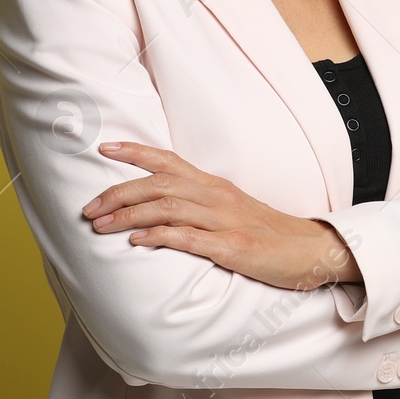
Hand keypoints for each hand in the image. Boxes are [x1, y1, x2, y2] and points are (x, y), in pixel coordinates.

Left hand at [81, 141, 350, 290]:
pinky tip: (137, 242)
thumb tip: (158, 208)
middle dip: (118, 193)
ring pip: (169, 208)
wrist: (312, 250)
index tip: (104, 147)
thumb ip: (198, 205)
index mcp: (215, 186)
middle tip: (88, 208)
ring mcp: (226, 222)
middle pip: (160, 184)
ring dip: (129, 215)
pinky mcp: (234, 247)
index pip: (170, 160)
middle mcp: (218, 197)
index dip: (136, 152)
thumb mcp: (232, 210)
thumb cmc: (267, 234)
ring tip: (100, 226)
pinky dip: (160, 237)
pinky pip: (189, 238)